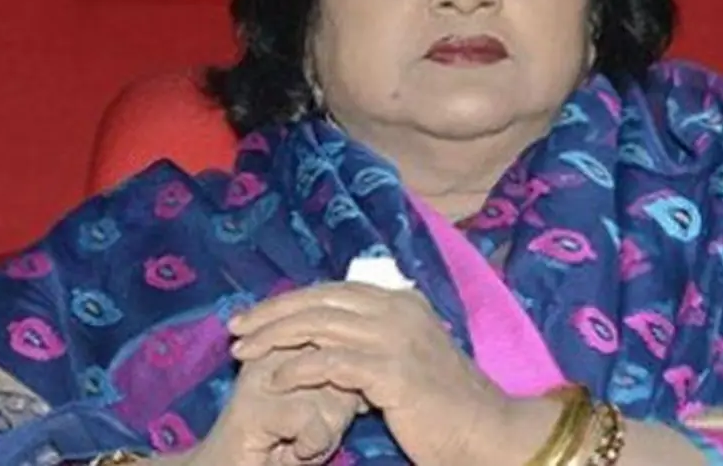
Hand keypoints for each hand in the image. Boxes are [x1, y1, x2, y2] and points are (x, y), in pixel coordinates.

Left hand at [228, 283, 547, 465]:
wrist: (486, 431)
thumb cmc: (444, 404)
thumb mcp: (408, 357)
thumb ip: (376, 339)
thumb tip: (330, 335)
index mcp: (400, 301)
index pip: (331, 290)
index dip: (289, 301)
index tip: (255, 317)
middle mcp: (397, 310)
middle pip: (318, 300)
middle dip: (271, 313)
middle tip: (236, 329)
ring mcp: (395, 337)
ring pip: (318, 325)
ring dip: (273, 338)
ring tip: (243, 353)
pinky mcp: (391, 370)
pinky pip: (330, 363)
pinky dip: (297, 369)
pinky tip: (274, 381)